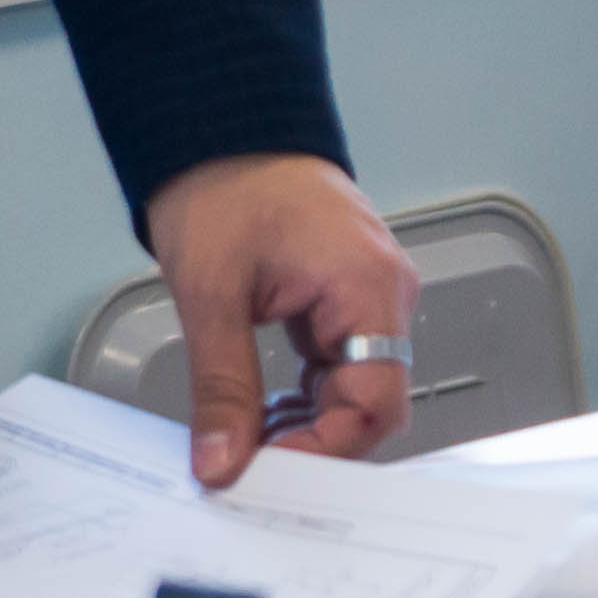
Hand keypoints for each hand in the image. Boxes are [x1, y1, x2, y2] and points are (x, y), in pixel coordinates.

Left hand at [142, 154, 420, 486]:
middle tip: (254, 469)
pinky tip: (260, 410)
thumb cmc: (224, 184)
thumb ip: (223, 387)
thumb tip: (223, 459)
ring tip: (247, 441)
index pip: (376, 404)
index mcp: (370, 288)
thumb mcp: (213, 295)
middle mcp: (384, 294)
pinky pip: (338, 365)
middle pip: (372, 403)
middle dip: (315, 443)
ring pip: (353, 389)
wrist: (218, 125)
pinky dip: (303, 395)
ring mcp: (367, 295)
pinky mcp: (342, 297)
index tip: (271, 472)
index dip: (327, 450)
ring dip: (306, 422)